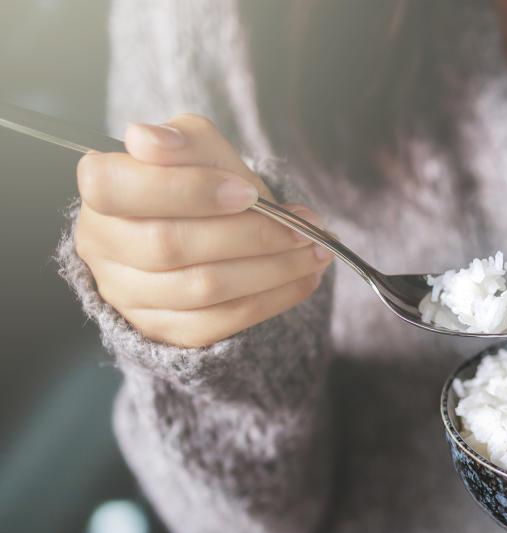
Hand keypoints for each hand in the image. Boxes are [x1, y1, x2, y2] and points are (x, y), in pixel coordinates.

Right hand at [75, 114, 332, 347]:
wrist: (206, 228)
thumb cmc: (200, 181)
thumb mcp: (199, 148)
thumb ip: (186, 142)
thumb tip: (149, 139)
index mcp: (100, 189)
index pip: (118, 189)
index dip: (188, 191)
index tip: (247, 191)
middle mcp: (101, 245)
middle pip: (170, 246)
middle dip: (251, 235)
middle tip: (305, 226)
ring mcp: (127, 293)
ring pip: (202, 289)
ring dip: (273, 269)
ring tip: (315, 252)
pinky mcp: (162, 328)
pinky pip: (221, 321)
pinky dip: (272, 299)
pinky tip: (304, 278)